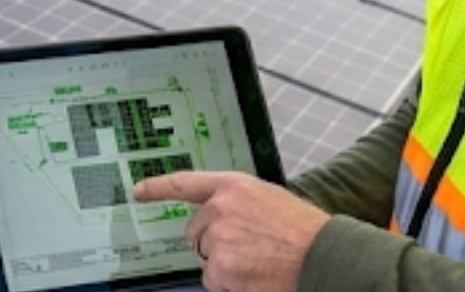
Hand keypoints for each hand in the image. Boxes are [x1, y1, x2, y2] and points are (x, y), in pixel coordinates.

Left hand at [134, 171, 328, 291]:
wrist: (326, 256)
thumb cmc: (303, 231)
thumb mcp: (268, 200)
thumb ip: (236, 203)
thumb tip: (214, 216)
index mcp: (232, 186)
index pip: (184, 183)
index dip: (157, 187)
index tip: (138, 191)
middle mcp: (219, 208)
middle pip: (195, 232)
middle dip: (214, 244)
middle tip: (248, 250)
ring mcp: (218, 238)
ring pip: (206, 259)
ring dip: (225, 265)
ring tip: (258, 262)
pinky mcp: (221, 266)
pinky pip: (213, 280)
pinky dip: (230, 284)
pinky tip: (255, 276)